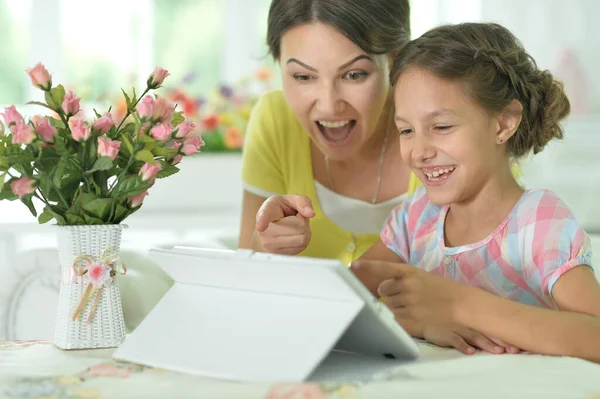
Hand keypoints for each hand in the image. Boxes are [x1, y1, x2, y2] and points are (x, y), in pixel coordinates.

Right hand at [252, 195, 314, 254]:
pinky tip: (292, 235)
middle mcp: (265, 232)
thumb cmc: (278, 212)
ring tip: (293, 226)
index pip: (264, 217)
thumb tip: (310, 214)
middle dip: (303, 221)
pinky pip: (302, 247)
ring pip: (303, 239)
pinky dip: (302, 240)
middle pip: (299, 227)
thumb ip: (302, 202)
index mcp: (265, 213)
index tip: (260, 227)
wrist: (266, 227)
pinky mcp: (279, 255)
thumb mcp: (289, 199)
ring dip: (304, 231)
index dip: (262, 222)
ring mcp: (270, 246)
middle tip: (293, 218)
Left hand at [351, 259, 468, 324]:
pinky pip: (395, 316)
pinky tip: (412, 314)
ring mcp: (408, 301)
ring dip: (395, 306)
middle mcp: (407, 285)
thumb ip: (403, 280)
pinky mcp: (411, 316)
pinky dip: (399, 316)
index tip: (353, 266)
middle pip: (384, 290)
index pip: (385, 268)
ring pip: (389, 304)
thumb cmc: (442, 291)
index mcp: (410, 272)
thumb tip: (382, 288)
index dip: (368, 267)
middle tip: (404, 296)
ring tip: (413, 306)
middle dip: (389, 294)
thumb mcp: (422, 277)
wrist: (461, 305)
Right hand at [423, 323, 521, 354]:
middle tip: (515, 350)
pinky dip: (463, 346)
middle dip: (501, 342)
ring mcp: (457, 329)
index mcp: (473, 320)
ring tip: (498, 352)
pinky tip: (470, 352)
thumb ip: (476, 323)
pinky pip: (455, 340)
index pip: (492, 328)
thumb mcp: (462, 318)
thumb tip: (493, 331)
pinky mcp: (445, 334)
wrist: (426, 316)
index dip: (505, 335)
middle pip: (487, 333)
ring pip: (475, 337)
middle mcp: (468, 324)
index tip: (519, 344)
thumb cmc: (446, 319)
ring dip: (486, 344)